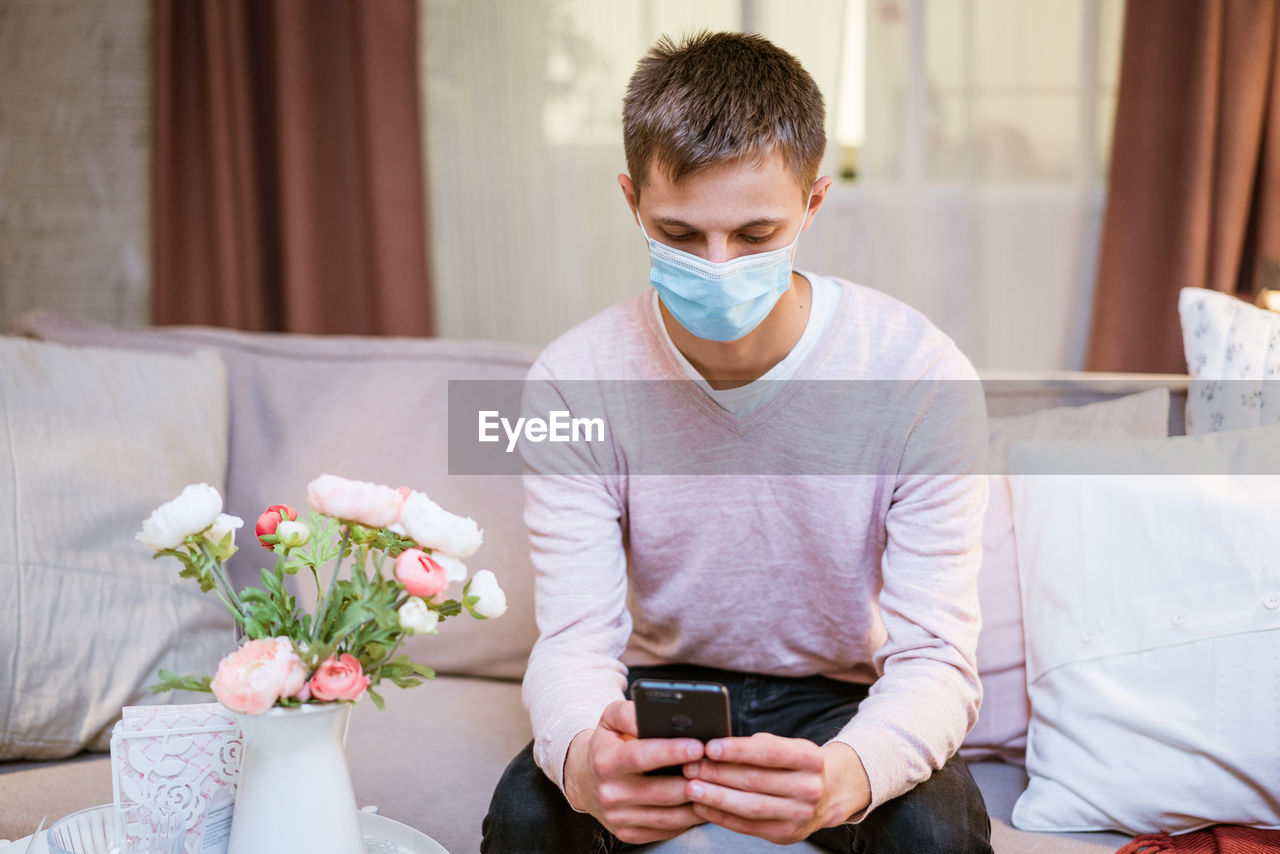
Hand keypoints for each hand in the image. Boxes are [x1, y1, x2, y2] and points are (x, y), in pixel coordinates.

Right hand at [563, 700, 708, 843]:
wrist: (585, 779)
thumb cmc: (608, 744)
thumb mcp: (610, 719)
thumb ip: (629, 713)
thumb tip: (651, 716)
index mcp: (606, 761)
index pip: (641, 757)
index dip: (671, 752)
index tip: (698, 746)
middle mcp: (610, 793)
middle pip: (662, 791)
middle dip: (693, 780)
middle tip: (717, 767)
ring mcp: (620, 818)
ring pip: (669, 816)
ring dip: (697, 802)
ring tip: (717, 784)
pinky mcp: (630, 834)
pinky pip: (667, 830)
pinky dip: (689, 819)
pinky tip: (703, 802)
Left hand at [682, 734, 870, 844]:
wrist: (827, 795)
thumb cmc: (794, 764)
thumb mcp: (786, 746)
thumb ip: (756, 745)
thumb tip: (714, 747)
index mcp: (810, 758)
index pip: (769, 753)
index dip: (738, 750)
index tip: (709, 747)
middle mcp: (809, 788)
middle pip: (756, 780)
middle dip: (718, 773)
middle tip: (690, 766)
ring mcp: (800, 814)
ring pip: (750, 806)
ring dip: (716, 797)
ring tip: (691, 787)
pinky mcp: (786, 834)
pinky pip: (748, 826)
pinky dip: (722, 816)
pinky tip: (702, 806)